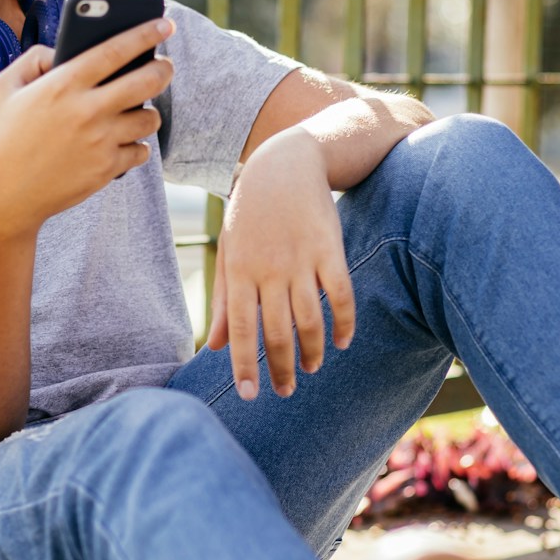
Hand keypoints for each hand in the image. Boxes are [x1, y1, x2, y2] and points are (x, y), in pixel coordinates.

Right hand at [0, 15, 174, 235]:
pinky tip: (125, 142)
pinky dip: (136, 146)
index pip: (116, 50)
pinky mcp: (107, 169)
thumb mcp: (5, 89)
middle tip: (165, 65)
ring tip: (138, 109)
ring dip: (149, 112)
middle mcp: (87, 110)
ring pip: (150, 119)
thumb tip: (60, 50)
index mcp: (63, 84)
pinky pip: (141, 152)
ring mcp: (101, 142)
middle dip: (163, 69)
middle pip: (147, 81)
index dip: (145, 33)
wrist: (2, 197)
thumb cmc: (0, 139)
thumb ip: (33, 59)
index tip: (165, 24)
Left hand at [205, 129, 355, 397]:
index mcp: (239, 271)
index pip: (241, 330)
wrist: (284, 164)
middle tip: (286, 392)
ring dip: (313, 351)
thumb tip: (214, 348)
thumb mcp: (230, 252)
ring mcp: (301, 260)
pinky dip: (344, 322)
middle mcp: (269, 269)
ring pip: (309, 320)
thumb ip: (225, 301)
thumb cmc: (251, 214)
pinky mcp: (330, 250)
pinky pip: (341, 295)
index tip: (250, 395)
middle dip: (282, 369)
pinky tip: (342, 341)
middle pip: (277, 333)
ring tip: (312, 368)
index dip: (245, 366)